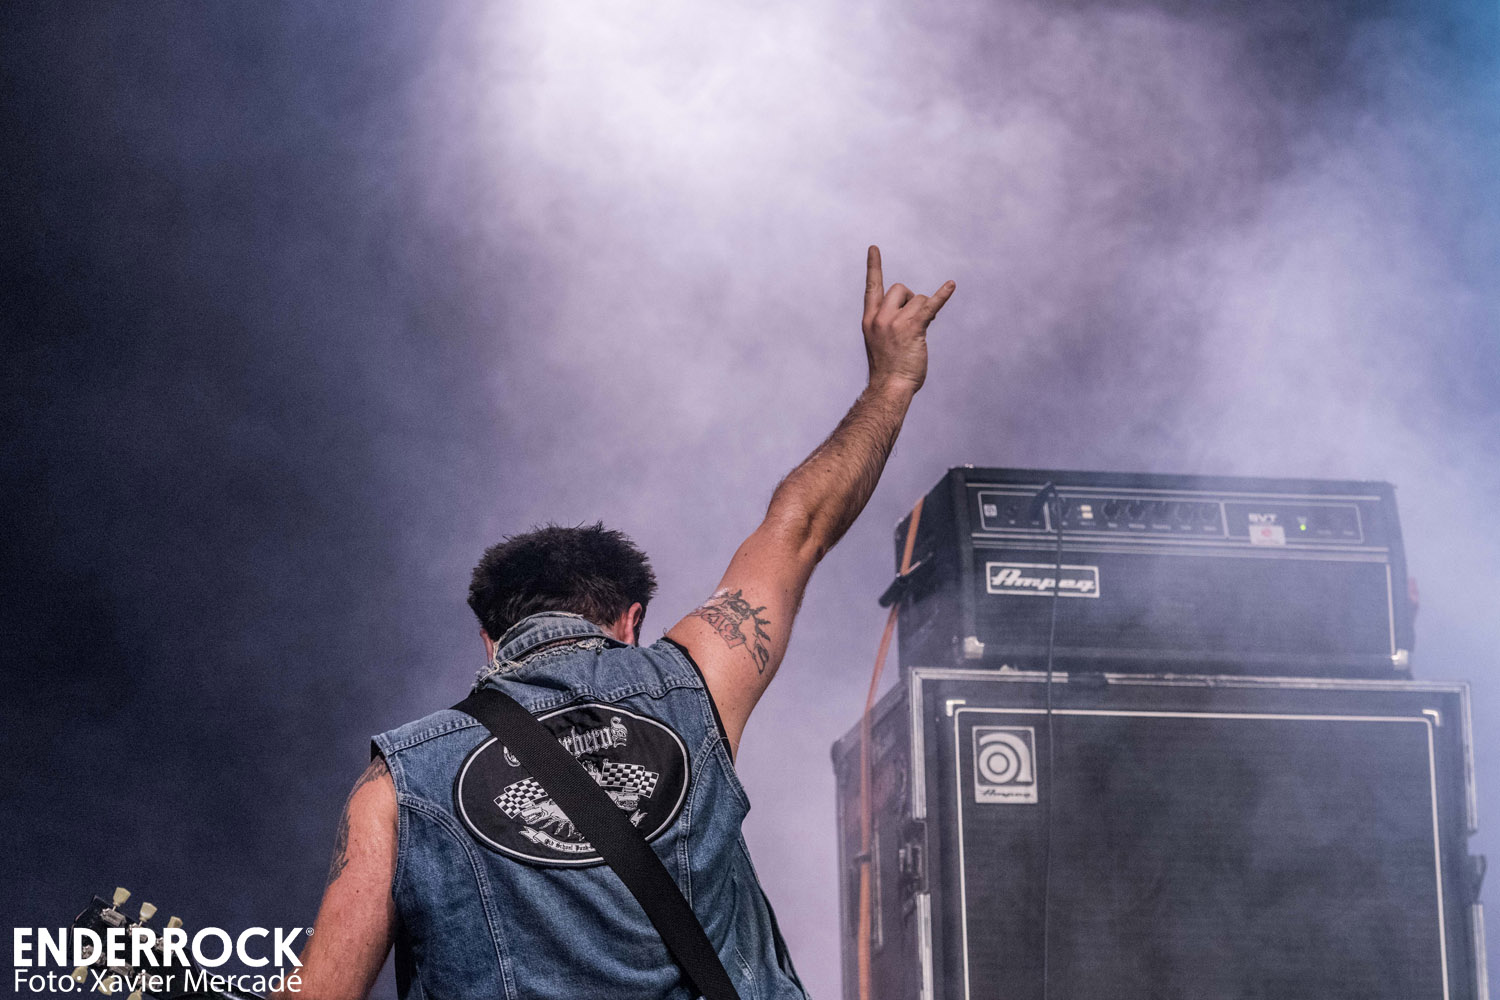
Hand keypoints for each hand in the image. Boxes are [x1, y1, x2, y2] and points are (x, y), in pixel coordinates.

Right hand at [861, 245, 954, 392]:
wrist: (889, 387)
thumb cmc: (888, 368)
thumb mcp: (879, 340)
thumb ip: (888, 321)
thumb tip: (916, 307)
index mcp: (869, 319)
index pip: (871, 287)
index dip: (873, 266)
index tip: (874, 248)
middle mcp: (880, 317)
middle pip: (900, 288)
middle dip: (910, 300)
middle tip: (911, 322)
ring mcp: (895, 322)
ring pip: (917, 299)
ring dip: (923, 312)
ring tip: (917, 336)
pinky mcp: (913, 327)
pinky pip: (930, 305)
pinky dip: (942, 294)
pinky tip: (951, 285)